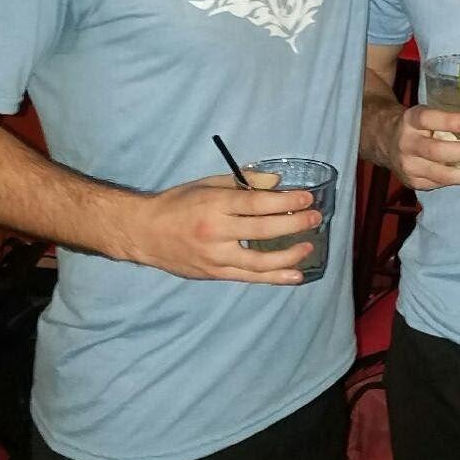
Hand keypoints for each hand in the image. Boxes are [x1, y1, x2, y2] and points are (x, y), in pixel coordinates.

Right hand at [131, 172, 321, 280]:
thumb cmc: (178, 204)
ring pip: (260, 260)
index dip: (286, 201)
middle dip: (294, 223)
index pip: (257, 203)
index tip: (307, 198)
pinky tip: (295, 275)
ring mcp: (215, 256)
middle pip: (264, 229)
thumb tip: (277, 183)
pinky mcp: (215, 273)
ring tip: (309, 246)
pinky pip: (250, 277)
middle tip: (315, 218)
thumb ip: (242, 182)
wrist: (144, 233)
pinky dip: (274, 277)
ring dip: (289, 255)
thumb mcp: (207, 184)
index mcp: (214, 204)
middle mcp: (216, 231)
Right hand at [390, 104, 459, 191]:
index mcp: (410, 120)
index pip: (428, 119)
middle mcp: (407, 144)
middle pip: (436, 151)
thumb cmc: (417, 126)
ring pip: (443, 174)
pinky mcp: (415, 183)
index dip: (449, 121)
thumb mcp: (426, 114)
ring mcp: (409, 167)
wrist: (384, 142)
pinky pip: (444, 183)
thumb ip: (447, 119)